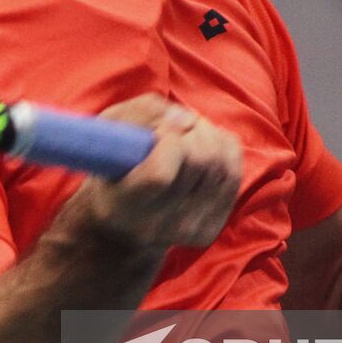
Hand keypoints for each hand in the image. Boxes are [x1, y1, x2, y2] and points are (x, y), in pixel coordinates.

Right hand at [72, 93, 243, 249]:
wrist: (122, 226)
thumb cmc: (112, 168)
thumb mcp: (108, 131)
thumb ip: (140, 113)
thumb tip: (186, 118)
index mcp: (126, 204)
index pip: (161, 173)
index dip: (168, 137)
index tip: (161, 126)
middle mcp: (160, 223)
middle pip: (201, 162)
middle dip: (192, 130)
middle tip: (176, 125)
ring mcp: (190, 228)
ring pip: (221, 164)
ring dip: (208, 136)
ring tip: (188, 134)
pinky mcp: (212, 227)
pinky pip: (234, 172)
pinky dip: (223, 148)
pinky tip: (203, 146)